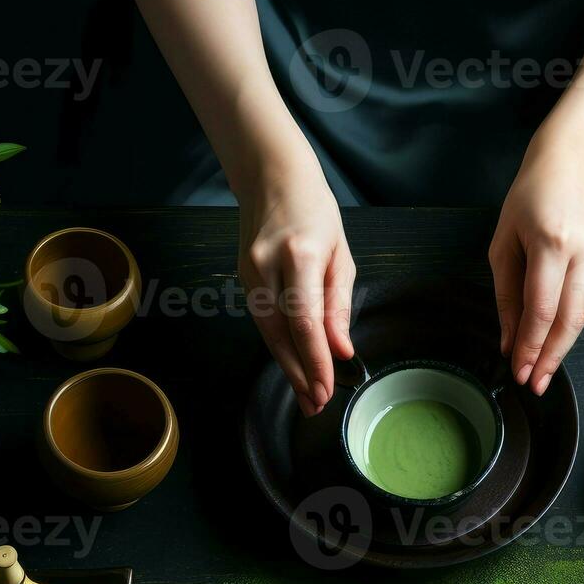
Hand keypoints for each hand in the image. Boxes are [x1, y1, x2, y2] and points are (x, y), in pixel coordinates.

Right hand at [236, 159, 356, 416]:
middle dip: (300, 374)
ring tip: (307, 396)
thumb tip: (342, 349)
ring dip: (288, 367)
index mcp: (299, 255)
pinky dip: (278, 345)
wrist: (271, 177)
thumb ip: (339, 304)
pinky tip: (293, 365)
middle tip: (316, 406)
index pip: (306, 320)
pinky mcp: (241, 276)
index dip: (315, 360)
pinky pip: (262, 319)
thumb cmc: (315, 212)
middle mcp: (267, 265)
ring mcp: (248, 271)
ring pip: (267, 331)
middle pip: (280, 333)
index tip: (328, 388)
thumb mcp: (340, 254)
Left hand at [489, 137, 583, 395]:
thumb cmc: (529, 197)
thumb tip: (508, 340)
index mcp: (550, 243)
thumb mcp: (504, 242)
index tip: (517, 371)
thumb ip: (506, 294)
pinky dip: (571, 326)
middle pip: (570, 319)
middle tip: (533, 384)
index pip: (542, 308)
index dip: (529, 345)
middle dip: (550, 357)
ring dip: (562, 348)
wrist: (573, 162)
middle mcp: (581, 252)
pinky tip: (555, 342)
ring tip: (542, 371)